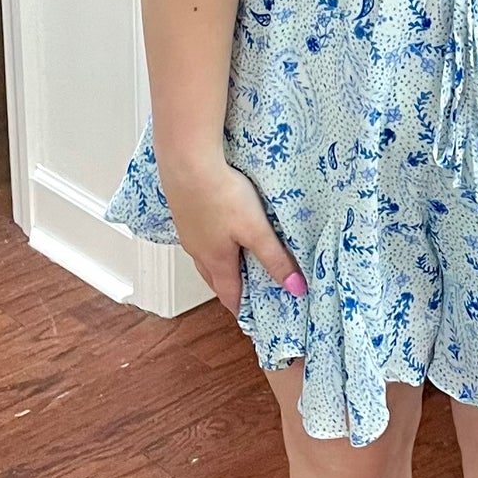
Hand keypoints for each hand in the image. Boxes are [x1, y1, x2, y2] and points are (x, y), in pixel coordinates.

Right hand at [161, 155, 306, 315]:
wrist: (187, 161)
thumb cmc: (222, 195)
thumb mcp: (256, 230)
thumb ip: (275, 259)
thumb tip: (295, 289)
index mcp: (216, 259)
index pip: (228, 293)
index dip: (238, 306)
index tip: (245, 316)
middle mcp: (197, 250)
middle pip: (213, 278)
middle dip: (226, 288)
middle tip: (239, 294)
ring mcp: (187, 230)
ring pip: (202, 257)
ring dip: (215, 265)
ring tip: (228, 265)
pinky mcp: (182, 210)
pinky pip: (195, 236)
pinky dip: (206, 243)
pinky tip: (212, 231)